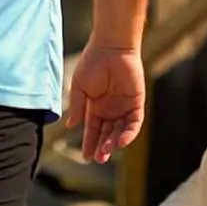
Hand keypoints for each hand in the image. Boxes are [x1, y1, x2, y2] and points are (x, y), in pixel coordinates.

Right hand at [65, 43, 143, 163]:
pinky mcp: (136, 103)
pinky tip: (120, 141)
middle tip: (98, 158)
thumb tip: (70, 125)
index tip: (86, 156)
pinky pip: (134, 123)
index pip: (92, 129)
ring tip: (106, 152)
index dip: (89, 142)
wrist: (111, 47)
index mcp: (95, 106)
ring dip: (113, 142)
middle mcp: (110, 108)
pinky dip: (128, 133)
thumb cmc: (92, 62)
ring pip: (120, 131)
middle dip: (102, 146)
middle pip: (106, 133)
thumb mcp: (79, 87)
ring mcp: (123, 106)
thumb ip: (77, 107)